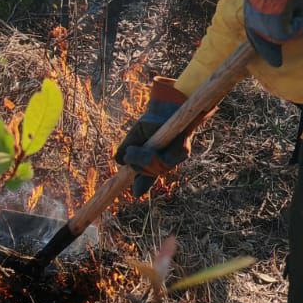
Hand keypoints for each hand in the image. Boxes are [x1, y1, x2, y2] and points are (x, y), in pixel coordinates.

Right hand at [116, 77, 191, 196]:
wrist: (165, 108)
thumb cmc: (150, 123)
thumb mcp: (135, 136)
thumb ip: (128, 150)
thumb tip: (119, 161)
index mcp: (154, 161)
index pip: (148, 177)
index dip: (142, 185)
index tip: (135, 193)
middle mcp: (166, 162)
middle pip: (152, 172)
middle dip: (138, 165)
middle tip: (129, 154)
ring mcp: (176, 157)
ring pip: (159, 167)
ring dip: (143, 160)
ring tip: (133, 150)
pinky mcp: (183, 150)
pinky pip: (167, 158)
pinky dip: (153, 154)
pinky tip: (148, 147)